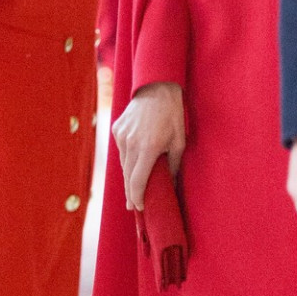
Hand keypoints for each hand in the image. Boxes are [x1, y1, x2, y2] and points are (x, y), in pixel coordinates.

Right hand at [112, 81, 184, 210]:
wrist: (157, 87)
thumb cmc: (173, 114)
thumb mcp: (179, 141)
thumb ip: (173, 165)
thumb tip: (171, 185)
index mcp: (148, 148)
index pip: (138, 181)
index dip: (137, 197)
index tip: (139, 207)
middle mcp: (131, 143)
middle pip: (127, 176)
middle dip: (131, 192)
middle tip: (134, 205)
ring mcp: (121, 136)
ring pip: (123, 163)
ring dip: (128, 175)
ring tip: (134, 187)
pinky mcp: (116, 129)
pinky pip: (121, 150)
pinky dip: (127, 157)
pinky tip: (133, 161)